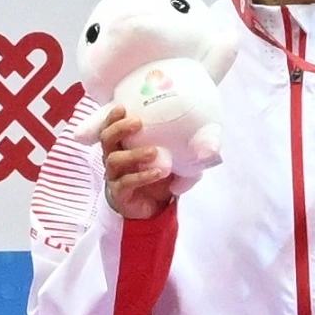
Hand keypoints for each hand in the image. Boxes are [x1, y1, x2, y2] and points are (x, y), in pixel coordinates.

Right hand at [90, 95, 182, 218]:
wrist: (150, 207)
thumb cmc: (157, 174)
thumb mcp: (171, 157)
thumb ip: (183, 147)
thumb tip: (208, 145)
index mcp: (121, 145)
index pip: (110, 126)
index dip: (113, 117)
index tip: (123, 107)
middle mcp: (113, 158)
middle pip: (107, 139)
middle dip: (119, 128)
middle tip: (137, 123)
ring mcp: (114, 176)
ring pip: (115, 161)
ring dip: (134, 154)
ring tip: (153, 151)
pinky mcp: (119, 193)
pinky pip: (126, 183)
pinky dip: (142, 176)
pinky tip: (158, 172)